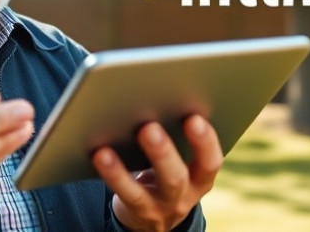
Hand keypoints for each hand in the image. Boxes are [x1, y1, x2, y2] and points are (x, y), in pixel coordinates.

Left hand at [92, 115, 222, 231]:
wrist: (159, 215)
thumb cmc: (170, 169)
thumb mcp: (184, 159)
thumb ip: (178, 134)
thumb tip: (159, 94)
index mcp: (201, 176)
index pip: (211, 162)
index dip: (205, 141)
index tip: (194, 117)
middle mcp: (184, 195)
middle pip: (175, 177)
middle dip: (162, 152)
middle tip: (148, 127)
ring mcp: (158, 207)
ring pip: (140, 192)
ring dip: (122, 171)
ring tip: (105, 150)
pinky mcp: (136, 211)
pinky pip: (121, 194)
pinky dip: (109, 174)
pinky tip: (98, 155)